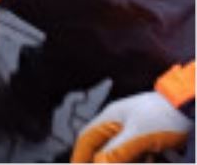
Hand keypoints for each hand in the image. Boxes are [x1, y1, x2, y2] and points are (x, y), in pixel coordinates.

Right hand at [71, 91, 191, 162]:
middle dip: (100, 159)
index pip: (86, 139)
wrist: (190, 105)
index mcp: (109, 117)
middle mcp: (117, 121)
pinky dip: (137, 157)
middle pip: (101, 146)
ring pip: (118, 149)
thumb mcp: (137, 136)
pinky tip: (149, 159)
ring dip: (119, 159)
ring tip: (142, 160)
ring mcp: (133, 126)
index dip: (79, 155)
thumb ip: (115, 152)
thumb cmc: (163, 117)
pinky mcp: (147, 133)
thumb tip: (96, 164)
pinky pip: (134, 149)